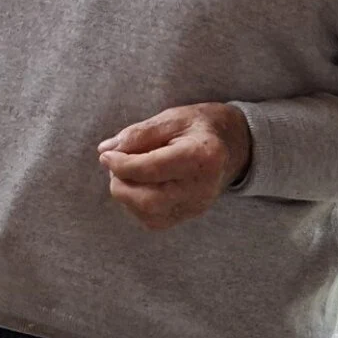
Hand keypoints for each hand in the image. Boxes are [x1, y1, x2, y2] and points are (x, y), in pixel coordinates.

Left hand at [97, 103, 253, 229]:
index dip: (121, 164)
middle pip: (148, 201)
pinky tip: (141, 184)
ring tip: (130, 171)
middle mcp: (203, 187)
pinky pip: (153, 219)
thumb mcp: (171, 118)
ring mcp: (198, 205)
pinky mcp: (190, 215)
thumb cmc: (198, 126)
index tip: (106, 155)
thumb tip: (105, 150)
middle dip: (121, 184)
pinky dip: (136, 203)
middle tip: (117, 164)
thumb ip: (139, 133)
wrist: (232, 144)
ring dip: (127, 194)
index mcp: (202, 155)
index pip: (151, 169)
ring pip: (148, 214)